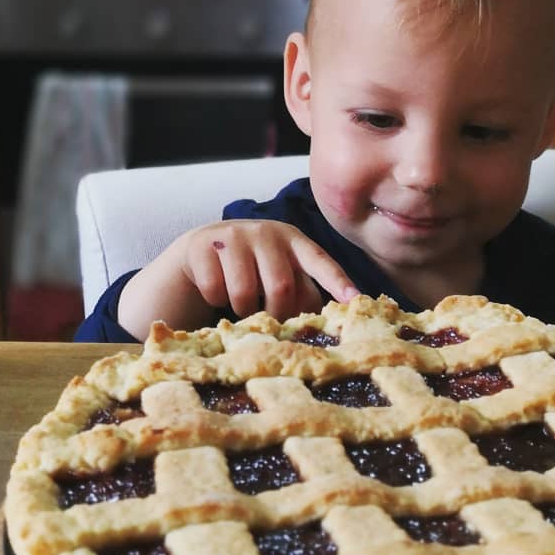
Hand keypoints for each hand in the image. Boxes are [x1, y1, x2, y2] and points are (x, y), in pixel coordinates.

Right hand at [180, 220, 358, 320]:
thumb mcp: (278, 271)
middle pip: (281, 287)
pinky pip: (214, 290)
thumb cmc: (249, 269)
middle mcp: (266, 232)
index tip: (354, 299)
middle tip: (268, 319)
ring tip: (240, 303)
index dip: (337, 281)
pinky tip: (215, 290)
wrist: (200, 250)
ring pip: (245, 293)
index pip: (320, 261)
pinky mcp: (202, 245)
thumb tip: (324, 323)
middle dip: (275, 312)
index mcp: (293, 240)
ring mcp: (233, 235)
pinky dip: (215, 301)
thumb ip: (301, 290)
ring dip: (243, 310)